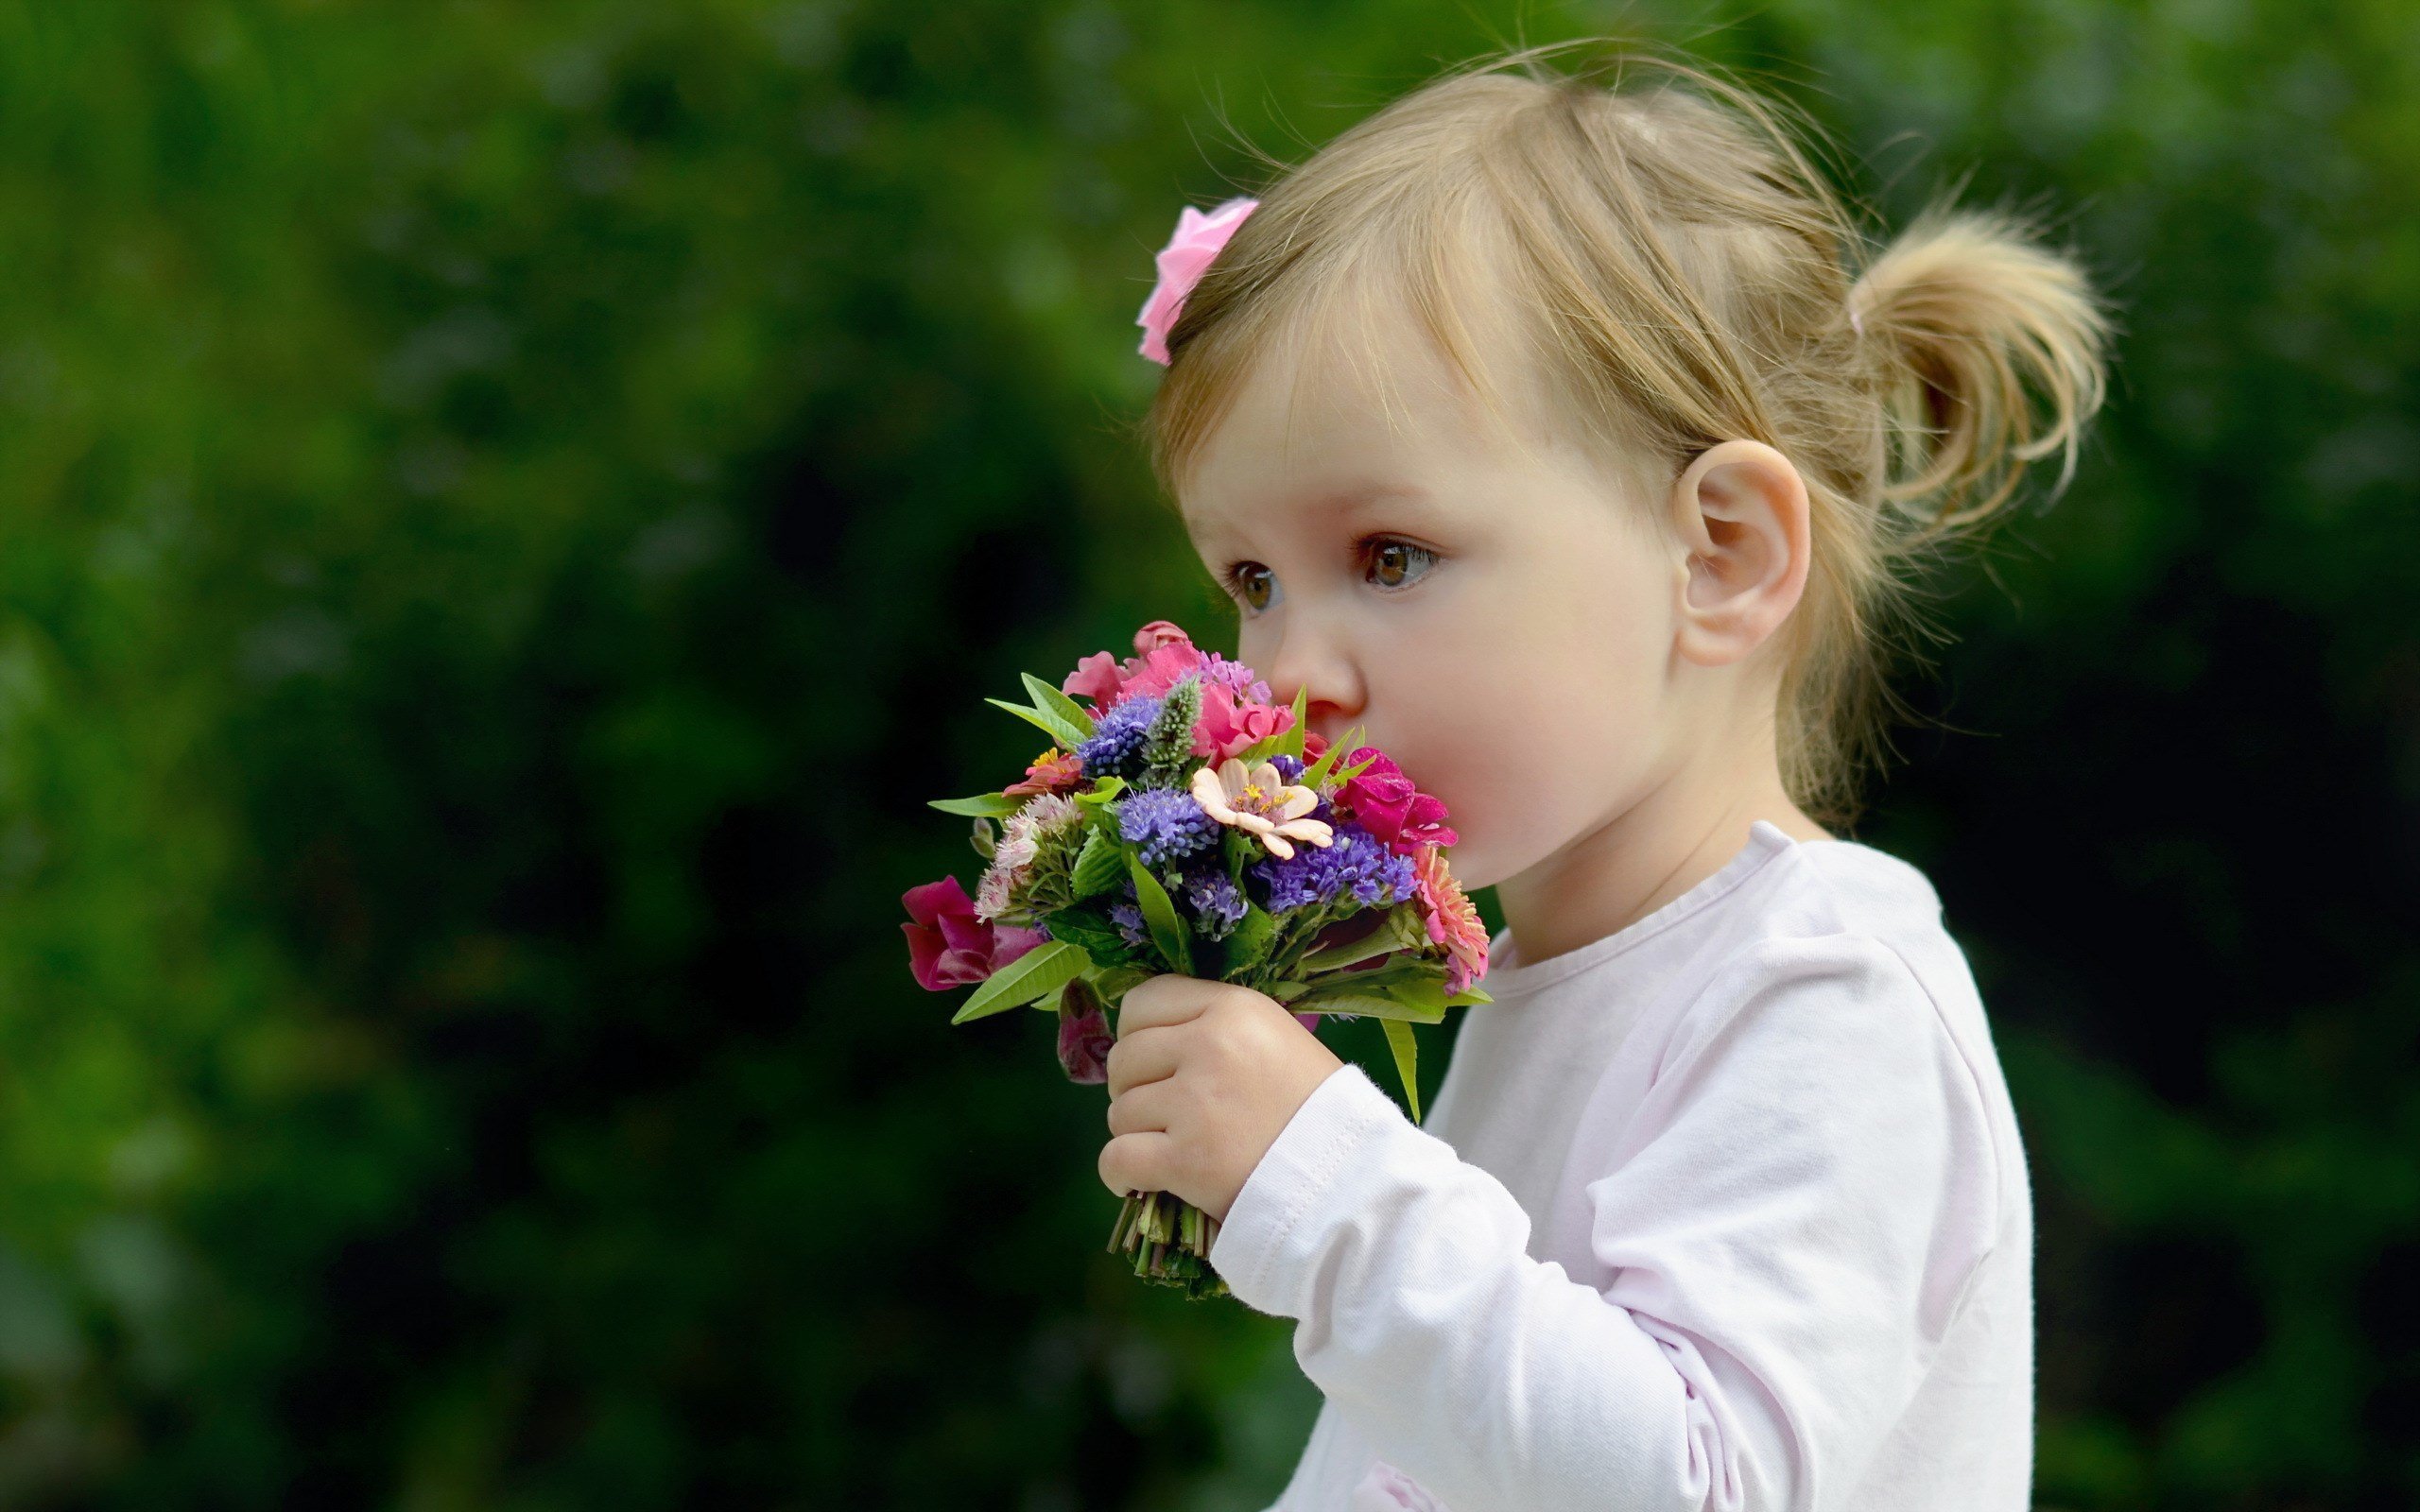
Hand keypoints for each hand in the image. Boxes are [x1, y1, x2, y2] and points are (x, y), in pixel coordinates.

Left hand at [1099, 975, 1345, 1224]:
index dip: (1136, 1035)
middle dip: (1133, 1089)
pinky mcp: (1185, 1160)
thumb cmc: (1322, 1113)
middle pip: (1124, 1058)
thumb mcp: (1278, 1041)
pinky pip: (1116, 1159)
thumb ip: (1220, 1030)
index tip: (1151, 1063)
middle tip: (1161, 1114)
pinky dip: (1119, 1174)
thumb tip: (1154, 1042)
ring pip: (1119, 1112)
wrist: (1353, 1182)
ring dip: (1135, 1134)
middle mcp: (1208, 1045)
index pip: (1144, 1001)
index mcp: (1234, 1008)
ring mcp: (1194, 1103)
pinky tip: (1137, 1182)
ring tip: (1170, 1149)